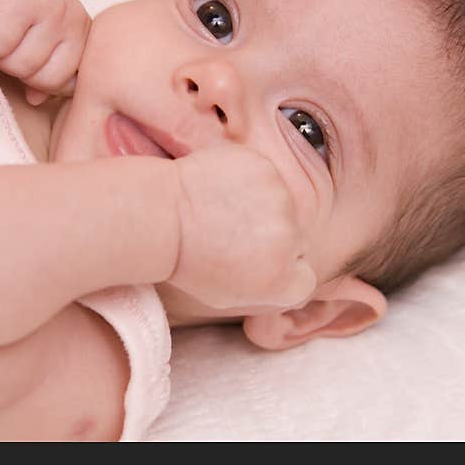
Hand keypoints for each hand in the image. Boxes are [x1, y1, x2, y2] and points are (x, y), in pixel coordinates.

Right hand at [0, 0, 90, 104]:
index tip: (18, 45)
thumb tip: (39, 99)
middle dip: (14, 65)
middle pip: (45, 79)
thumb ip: (42, 74)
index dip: (33, 76)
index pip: (64, 85)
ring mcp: (52, 8)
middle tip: (2, 32)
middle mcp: (73, 18)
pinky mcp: (24, 1)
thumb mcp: (26, 46)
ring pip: (20, 65)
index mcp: (81, 31)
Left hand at [169, 144, 316, 312]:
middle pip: (298, 237)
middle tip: (232, 231)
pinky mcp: (266, 169)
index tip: (250, 258)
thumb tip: (292, 273)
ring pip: (284, 203)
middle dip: (272, 234)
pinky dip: (248, 179)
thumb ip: (267, 289)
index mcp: (283, 283)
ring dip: (262, 204)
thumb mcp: (227, 295)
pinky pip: (266, 176)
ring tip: (224, 210)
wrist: (160, 218)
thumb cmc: (187, 261)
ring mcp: (280, 201)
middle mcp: (290, 242)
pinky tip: (222, 188)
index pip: (303, 274)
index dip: (277, 265)